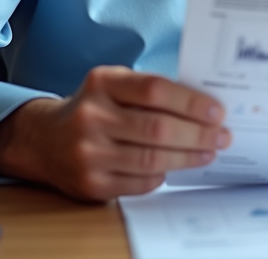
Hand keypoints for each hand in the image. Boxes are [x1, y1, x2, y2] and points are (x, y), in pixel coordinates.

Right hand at [0, 65, 228, 200]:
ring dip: (188, 157)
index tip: (218, 111)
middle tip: (222, 136)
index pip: (155, 90)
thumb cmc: (94, 107)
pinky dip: (162, 174)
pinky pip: (140, 182)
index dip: (191, 102)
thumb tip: (204, 107)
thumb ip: (151, 91)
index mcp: (102, 83)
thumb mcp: (114, 85)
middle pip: (158, 128)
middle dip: (198, 135)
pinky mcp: (90, 183)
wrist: (44, 140)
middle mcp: (91, 116)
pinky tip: (176, 166)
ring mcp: (88, 153)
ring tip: (208, 152)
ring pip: (152, 159)